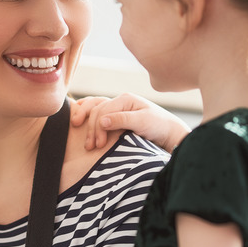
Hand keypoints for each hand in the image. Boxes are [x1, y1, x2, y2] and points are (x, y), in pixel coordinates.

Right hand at [70, 93, 191, 150]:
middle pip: (97, 111)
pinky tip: (78, 119)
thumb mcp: (143, 122)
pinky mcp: (116, 117)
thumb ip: (122, 120)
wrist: (169, 133)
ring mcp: (117, 108)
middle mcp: (119, 101)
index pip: (103, 110)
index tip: (99, 145)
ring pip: (94, 110)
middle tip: (91, 147)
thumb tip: (101, 121)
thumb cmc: (159, 126)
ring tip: (86, 142)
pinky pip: (96, 111)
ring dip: (87, 124)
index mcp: (125, 99)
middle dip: (92, 129)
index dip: (98, 127)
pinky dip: (86, 113)